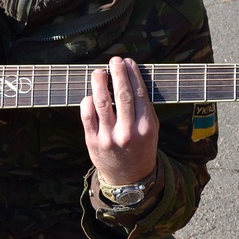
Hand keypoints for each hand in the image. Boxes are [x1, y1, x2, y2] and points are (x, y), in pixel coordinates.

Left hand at [80, 57, 158, 184]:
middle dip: (117, 73)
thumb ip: (143, 107)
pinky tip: (91, 94)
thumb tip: (130, 77)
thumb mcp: (151, 129)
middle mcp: (127, 132)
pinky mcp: (92, 141)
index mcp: (146, 127)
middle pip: (121, 95)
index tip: (128, 62)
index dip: (132, 74)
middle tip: (114, 60)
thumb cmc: (141, 148)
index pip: (139, 93)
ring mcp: (108, 137)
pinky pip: (87, 115)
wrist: (129, 178)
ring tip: (98, 72)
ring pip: (101, 102)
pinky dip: (88, 101)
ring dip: (99, 83)